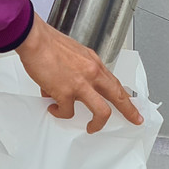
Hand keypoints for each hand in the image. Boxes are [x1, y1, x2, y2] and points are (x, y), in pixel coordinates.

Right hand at [14, 15, 142, 132]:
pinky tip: (54, 108)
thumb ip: (80, 69)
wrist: (34, 40)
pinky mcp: (65, 93)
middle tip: (133, 120)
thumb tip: (76, 84)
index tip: (133, 107)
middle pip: (118, 97)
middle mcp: (92, 73)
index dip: (126, 97)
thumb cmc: (48, 43)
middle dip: (128, 112)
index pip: (115, 83)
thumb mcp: (74, 52)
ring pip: (101, 112)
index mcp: (94, 63)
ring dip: (97, 124)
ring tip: (90, 128)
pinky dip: (60, 113)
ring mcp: (81, 84)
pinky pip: (67, 112)